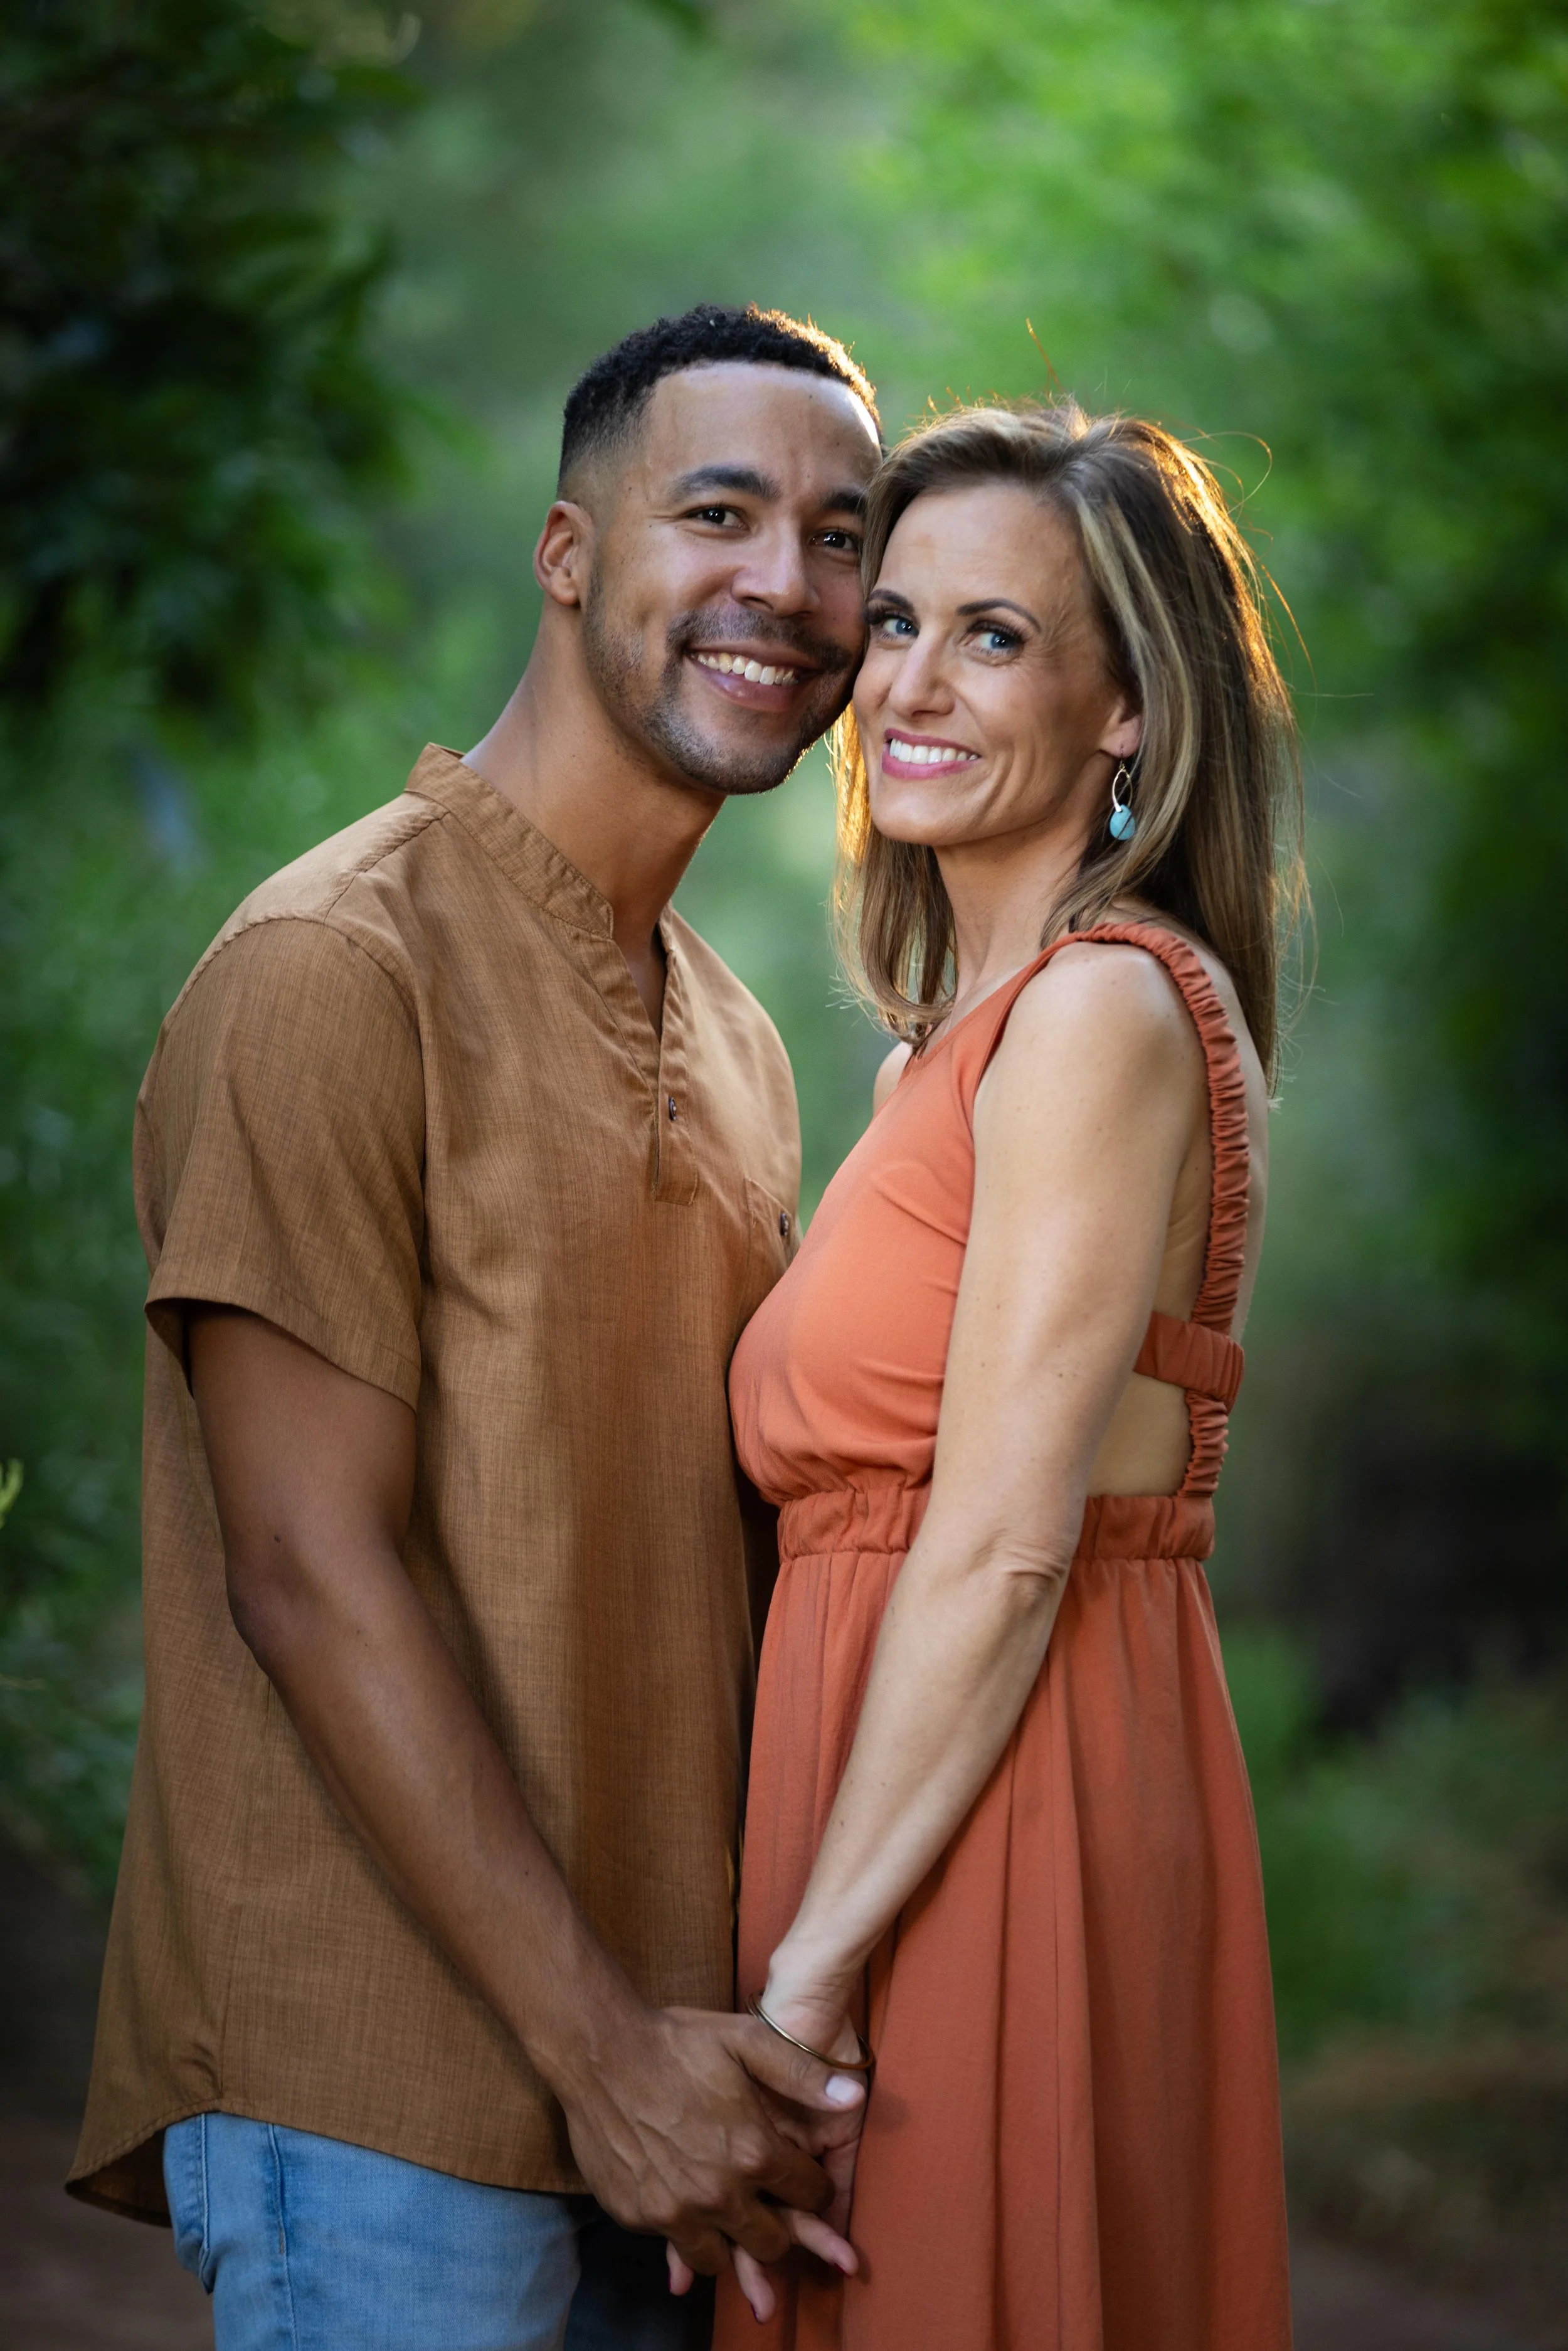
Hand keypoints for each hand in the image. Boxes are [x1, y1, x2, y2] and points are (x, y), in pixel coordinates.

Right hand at [546, 1995, 865, 2281]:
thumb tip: (853, 2094)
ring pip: (722, 2260)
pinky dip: (686, 2232)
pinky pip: (676, 2245)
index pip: (809, 2195)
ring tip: (730, 2213)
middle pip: (771, 2243)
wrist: (602, 2052)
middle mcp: (719, 2193)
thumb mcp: (746, 2040)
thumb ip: (802, 2073)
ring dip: (732, 2241)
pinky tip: (686, 2202)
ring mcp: (677, 2211)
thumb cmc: (678, 2042)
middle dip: (780, 2226)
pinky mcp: (640, 2217)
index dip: (812, 2186)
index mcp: (753, 2152)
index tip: (802, 2176)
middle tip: (769, 2202)